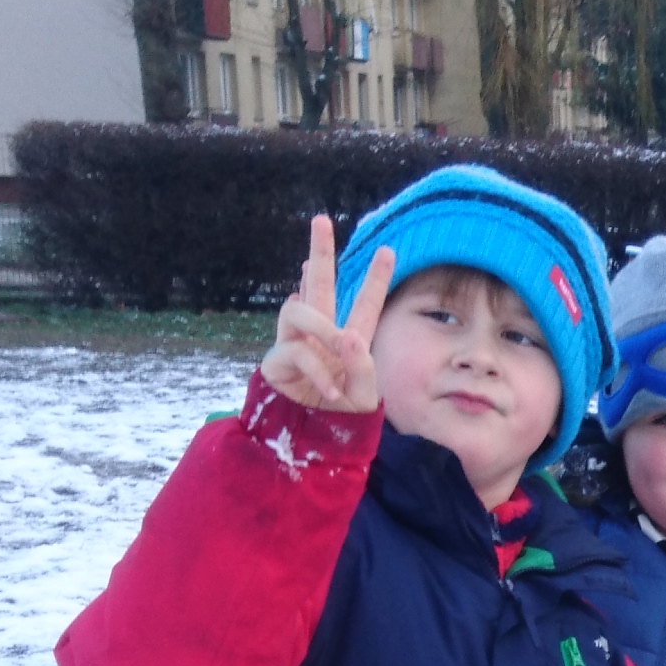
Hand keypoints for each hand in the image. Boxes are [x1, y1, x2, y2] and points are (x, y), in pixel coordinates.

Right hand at [257, 213, 395, 416]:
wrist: (315, 445)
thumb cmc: (342, 420)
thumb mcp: (366, 396)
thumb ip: (363, 366)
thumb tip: (345, 333)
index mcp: (349, 341)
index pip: (364, 304)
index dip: (374, 278)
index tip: (388, 250)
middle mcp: (321, 337)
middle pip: (319, 285)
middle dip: (320, 251)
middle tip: (320, 220)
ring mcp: (296, 346)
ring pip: (298, 311)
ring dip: (321, 325)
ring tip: (339, 346)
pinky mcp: (277, 362)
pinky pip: (296, 353)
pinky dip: (317, 370)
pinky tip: (330, 388)